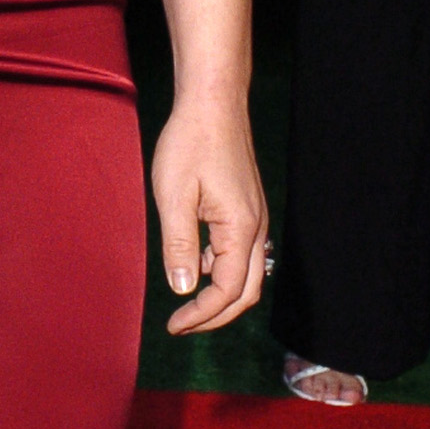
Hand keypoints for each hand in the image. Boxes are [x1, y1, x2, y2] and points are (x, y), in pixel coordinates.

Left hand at [152, 90, 267, 333]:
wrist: (213, 104)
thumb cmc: (190, 144)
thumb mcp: (174, 197)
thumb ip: (179, 246)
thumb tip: (183, 289)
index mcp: (241, 229)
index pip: (227, 291)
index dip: (201, 314)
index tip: (173, 325)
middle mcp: (256, 228)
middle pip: (246, 292)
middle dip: (215, 316)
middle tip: (181, 324)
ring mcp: (255, 218)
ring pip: (247, 274)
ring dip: (219, 295)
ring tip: (185, 303)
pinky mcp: (247, 209)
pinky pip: (241, 253)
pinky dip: (221, 271)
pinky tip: (194, 263)